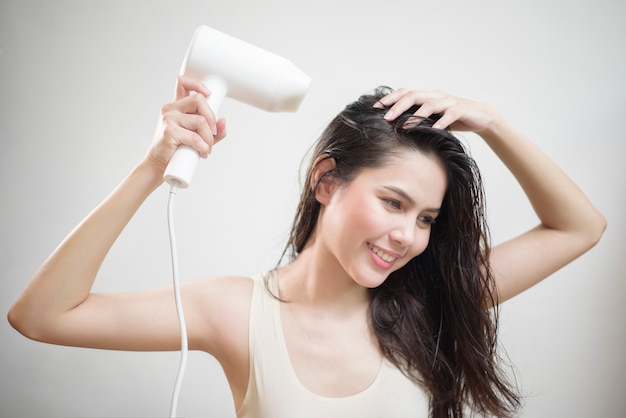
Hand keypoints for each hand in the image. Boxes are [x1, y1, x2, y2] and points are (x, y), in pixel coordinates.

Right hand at [146, 76, 226, 172]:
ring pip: (200, 120)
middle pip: (198, 99)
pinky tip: (202, 153)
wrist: (159, 165)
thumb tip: (223, 121)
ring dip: (209, 138)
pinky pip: (195, 137)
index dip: (197, 84)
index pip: (183, 83)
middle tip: (213, 133)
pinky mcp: (169, 132)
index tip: (209, 94)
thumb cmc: (177, 151)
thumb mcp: (199, 138)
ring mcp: (168, 119)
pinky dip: (203, 147)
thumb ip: (214, 130)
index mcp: (176, 107)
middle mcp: (171, 109)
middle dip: (211, 117)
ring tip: (206, 148)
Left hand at [375, 88, 499, 133]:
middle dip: (398, 106)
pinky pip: (450, 114)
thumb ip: (417, 119)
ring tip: (406, 125)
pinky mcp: (461, 109)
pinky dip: (442, 121)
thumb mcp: (432, 119)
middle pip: (414, 95)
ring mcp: (449, 101)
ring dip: (416, 114)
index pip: (405, 93)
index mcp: (427, 96)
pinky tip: (434, 129)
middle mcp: (436, 95)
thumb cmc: (452, 119)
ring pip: (430, 104)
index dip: (390, 98)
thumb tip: (395, 128)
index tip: (376, 107)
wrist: (481, 117)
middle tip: (386, 117)